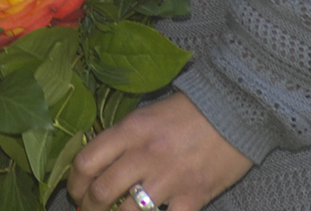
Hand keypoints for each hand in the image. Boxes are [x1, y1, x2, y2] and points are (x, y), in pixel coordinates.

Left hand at [66, 91, 249, 210]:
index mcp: (130, 130)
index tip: (75, 191)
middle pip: (101, 192)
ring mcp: (169, 179)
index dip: (74, 182)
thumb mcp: (148, 114)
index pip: (87, 161)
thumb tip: (101, 162)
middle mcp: (145, 155)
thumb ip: (124, 137)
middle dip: (89, 208)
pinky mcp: (194, 196)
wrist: (236, 109)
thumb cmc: (189, 110)